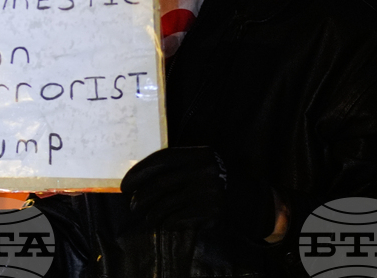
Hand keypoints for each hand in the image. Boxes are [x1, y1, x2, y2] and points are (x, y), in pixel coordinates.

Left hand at [120, 147, 274, 240]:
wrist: (251, 198)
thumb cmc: (217, 178)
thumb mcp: (201, 162)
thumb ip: (177, 165)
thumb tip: (140, 178)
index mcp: (198, 154)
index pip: (161, 160)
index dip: (139, 172)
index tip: (125, 185)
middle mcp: (202, 171)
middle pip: (160, 184)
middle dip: (141, 196)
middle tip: (132, 205)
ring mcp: (208, 192)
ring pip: (167, 204)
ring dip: (152, 212)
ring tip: (147, 216)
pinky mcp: (211, 211)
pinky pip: (179, 218)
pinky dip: (167, 222)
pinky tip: (163, 223)